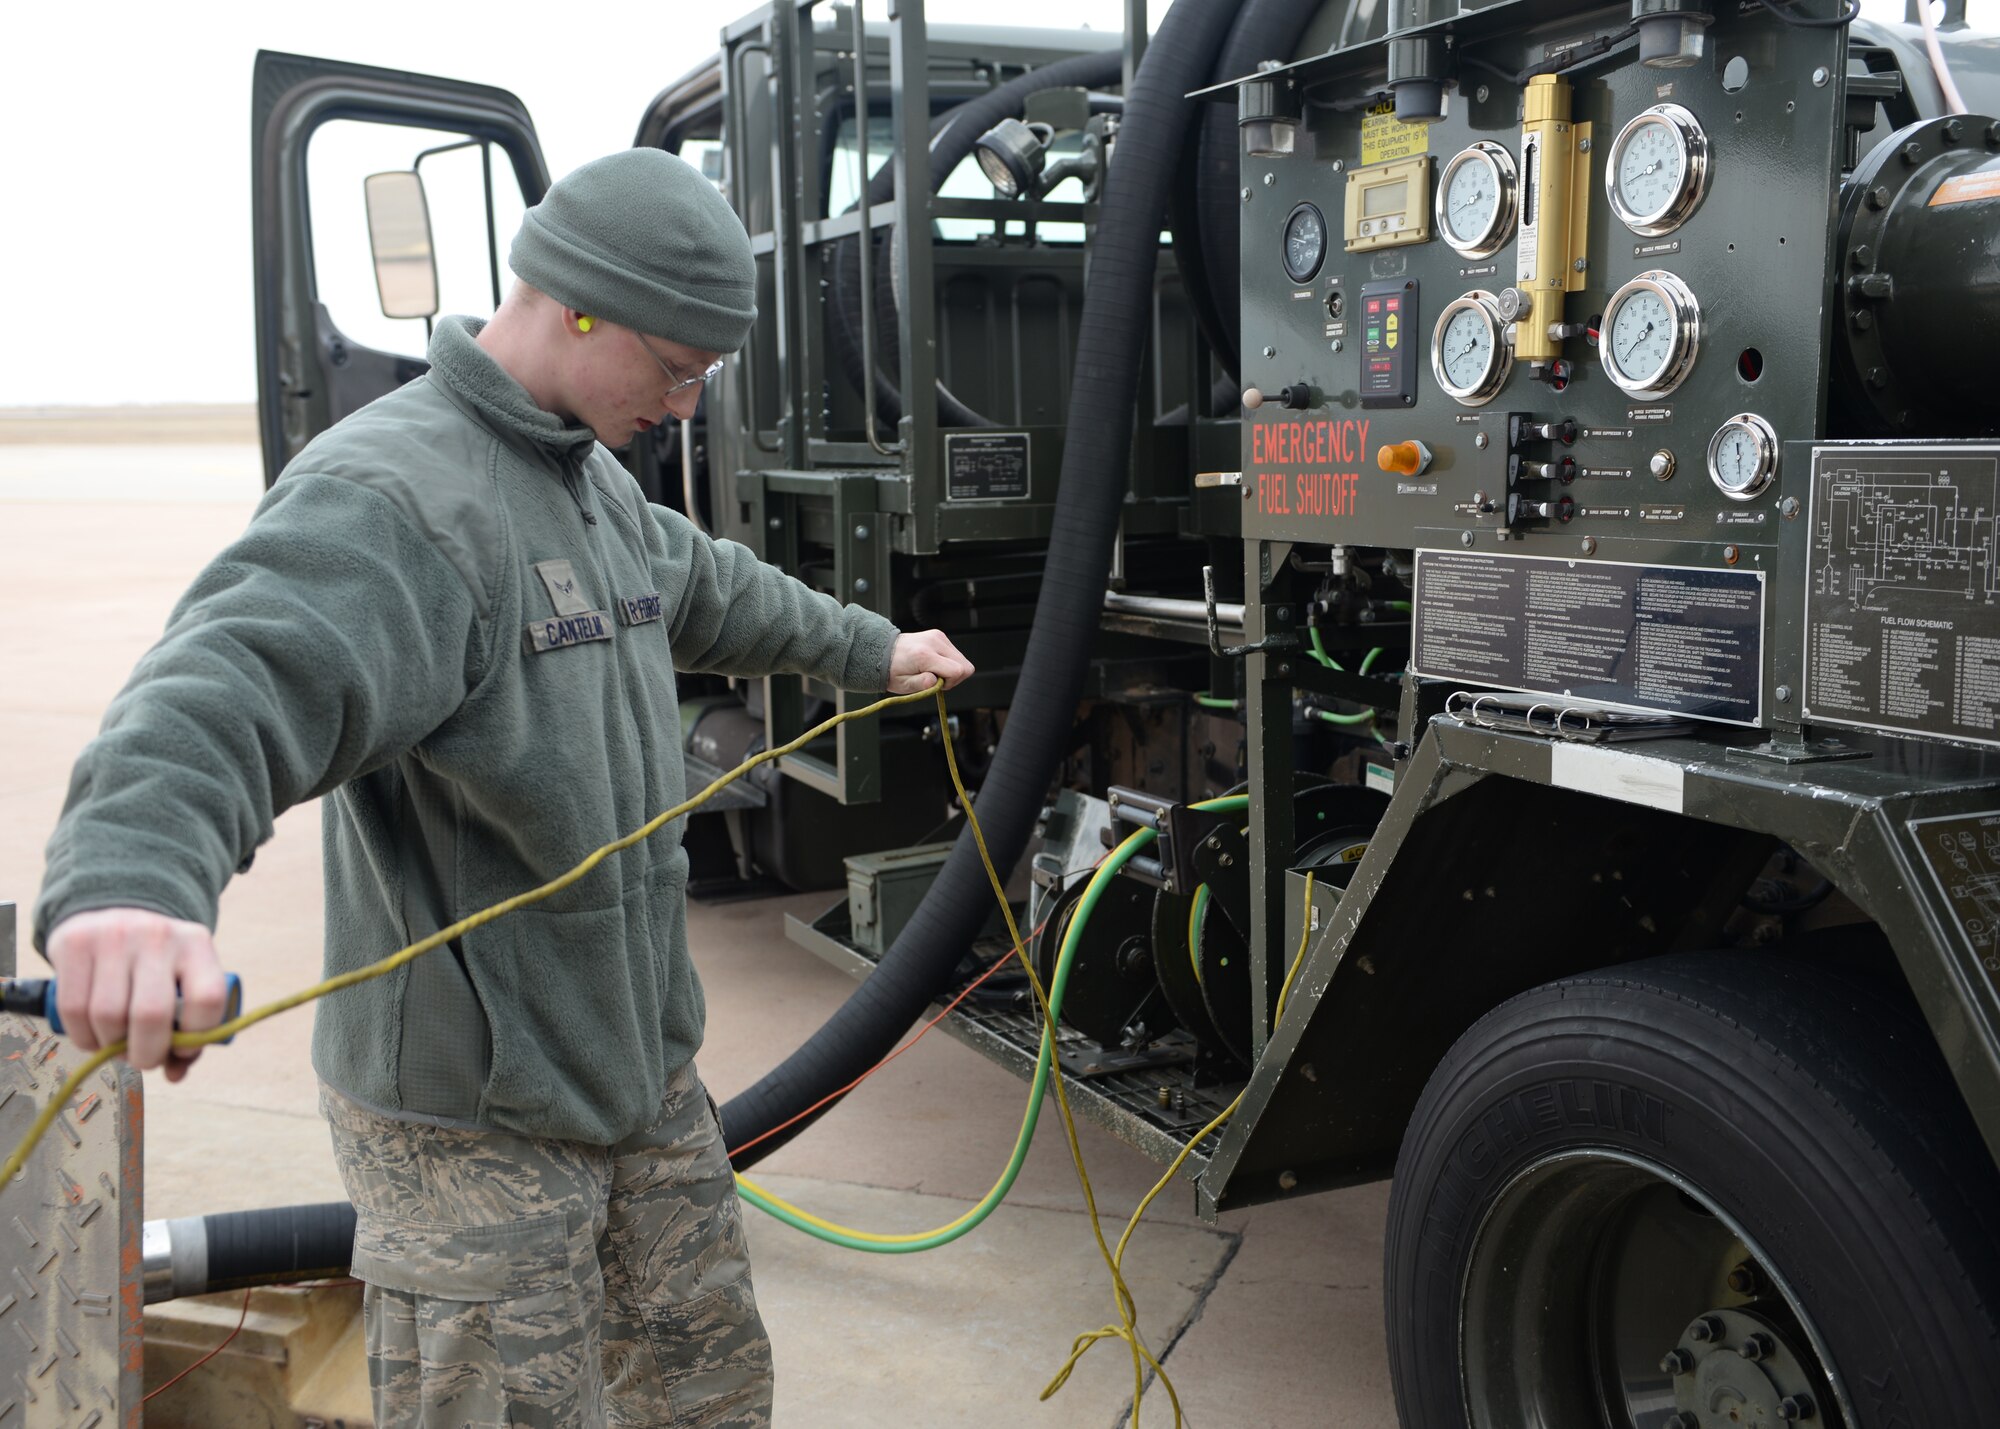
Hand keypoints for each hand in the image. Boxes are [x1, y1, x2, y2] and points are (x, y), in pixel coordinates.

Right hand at [45, 909, 229, 1081]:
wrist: (113, 913)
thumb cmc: (155, 965)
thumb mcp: (183, 982)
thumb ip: (187, 1030)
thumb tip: (175, 1074)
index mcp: (197, 945)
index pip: (208, 998)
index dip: (196, 1037)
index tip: (181, 1050)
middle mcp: (158, 936)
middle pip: (151, 1014)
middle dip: (146, 1053)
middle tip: (142, 1058)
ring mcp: (115, 937)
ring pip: (108, 1016)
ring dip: (111, 1047)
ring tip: (116, 1044)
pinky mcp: (75, 944)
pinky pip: (73, 1009)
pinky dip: (83, 1038)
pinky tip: (93, 1036)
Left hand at [886, 629, 974, 694]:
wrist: (882, 652)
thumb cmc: (892, 671)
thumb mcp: (904, 685)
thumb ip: (922, 684)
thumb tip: (936, 681)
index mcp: (924, 655)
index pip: (957, 670)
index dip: (951, 683)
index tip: (937, 685)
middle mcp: (934, 642)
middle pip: (965, 665)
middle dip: (954, 677)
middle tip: (936, 679)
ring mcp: (938, 636)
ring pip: (962, 659)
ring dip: (951, 669)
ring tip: (933, 671)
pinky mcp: (939, 635)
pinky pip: (955, 653)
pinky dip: (948, 662)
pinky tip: (933, 663)